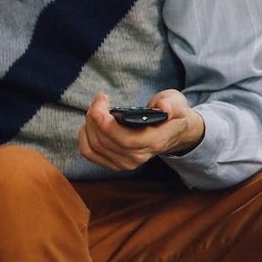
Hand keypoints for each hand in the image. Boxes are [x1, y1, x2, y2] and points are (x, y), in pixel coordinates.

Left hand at [79, 90, 205, 171]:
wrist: (172, 131)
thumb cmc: (172, 114)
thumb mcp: (177, 103)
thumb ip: (171, 104)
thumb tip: (162, 106)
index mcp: (154, 142)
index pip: (126, 141)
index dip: (107, 125)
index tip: (100, 105)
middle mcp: (138, 156)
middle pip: (105, 141)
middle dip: (95, 116)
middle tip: (101, 99)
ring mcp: (125, 162)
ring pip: (95, 145)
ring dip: (89, 123)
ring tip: (97, 107)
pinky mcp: (114, 162)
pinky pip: (89, 152)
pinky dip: (84, 136)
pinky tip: (90, 124)